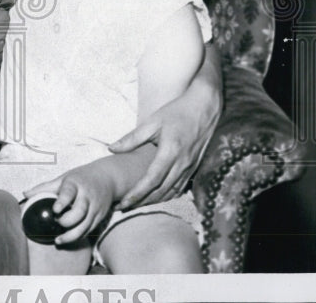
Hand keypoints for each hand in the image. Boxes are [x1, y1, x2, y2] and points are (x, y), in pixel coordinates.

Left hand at [24, 168, 114, 244]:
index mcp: (75, 183)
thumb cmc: (81, 178)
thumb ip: (45, 187)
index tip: (55, 210)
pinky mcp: (101, 216)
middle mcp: (87, 195)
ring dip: (72, 235)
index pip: (69, 192)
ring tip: (58, 240)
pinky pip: (90, 229)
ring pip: (85, 225)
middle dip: (67, 221)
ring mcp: (96, 207)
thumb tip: (25, 194)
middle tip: (56, 223)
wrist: (108, 178)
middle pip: (79, 212)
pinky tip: (68, 239)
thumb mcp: (64, 178)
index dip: (63, 201)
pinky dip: (79, 236)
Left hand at [108, 76, 220, 207]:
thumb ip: (132, 138)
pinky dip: (167, 195)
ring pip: (172, 192)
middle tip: (124, 208)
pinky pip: (180, 187)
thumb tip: (111, 148)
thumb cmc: (176, 111)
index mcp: (170, 152)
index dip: (137, 194)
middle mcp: (182, 163)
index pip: (151, 180)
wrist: (204, 107)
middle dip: (142, 202)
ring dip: (154, 201)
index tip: (123, 202)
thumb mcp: (152, 122)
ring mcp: (190, 167)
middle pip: (161, 191)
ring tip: (137, 205)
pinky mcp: (194, 167)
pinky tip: (156, 197)